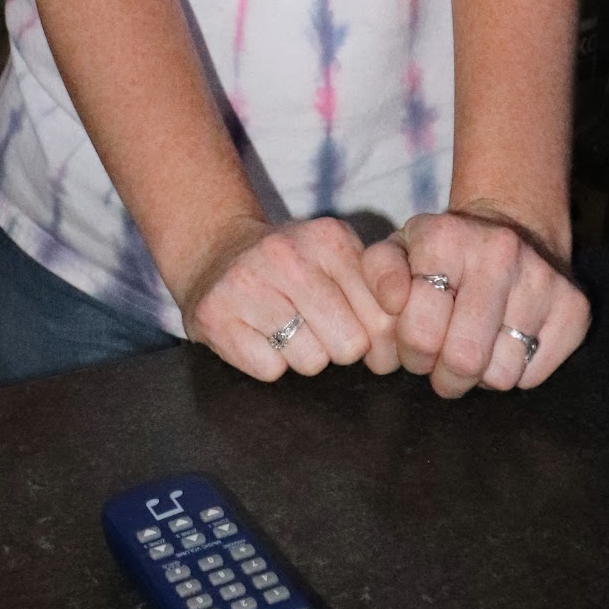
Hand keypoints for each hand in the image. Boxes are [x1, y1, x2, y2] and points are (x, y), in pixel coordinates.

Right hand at [181, 215, 398, 382]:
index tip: (359, 329)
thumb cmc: (292, 267)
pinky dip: (268, 361)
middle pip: (349, 345)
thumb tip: (393, 354)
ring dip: (301, 354)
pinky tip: (258, 332)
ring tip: (285, 326)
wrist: (217, 252)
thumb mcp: (337, 260)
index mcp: (329, 238)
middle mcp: (287, 254)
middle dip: (338, 346)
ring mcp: (247, 283)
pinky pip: (269, 369)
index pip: (382, 317)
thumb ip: (376, 294)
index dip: (376, 337)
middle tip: (316, 325)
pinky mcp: (216, 314)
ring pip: (310, 361)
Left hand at [361, 209, 590, 398]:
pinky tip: (505, 342)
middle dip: (444, 374)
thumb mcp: (399, 250)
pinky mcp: (575, 307)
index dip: (411, 351)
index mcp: (446, 237)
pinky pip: (534, 376)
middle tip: (441, 361)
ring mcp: (542, 278)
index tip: (415, 342)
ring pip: (501, 375)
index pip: (420, 332)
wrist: (510, 229)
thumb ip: (378, 272)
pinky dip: (515, 372)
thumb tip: (393, 302)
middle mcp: (499, 251)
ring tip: (475, 347)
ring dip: (480, 376)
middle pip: (464, 359)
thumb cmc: (442, 254)